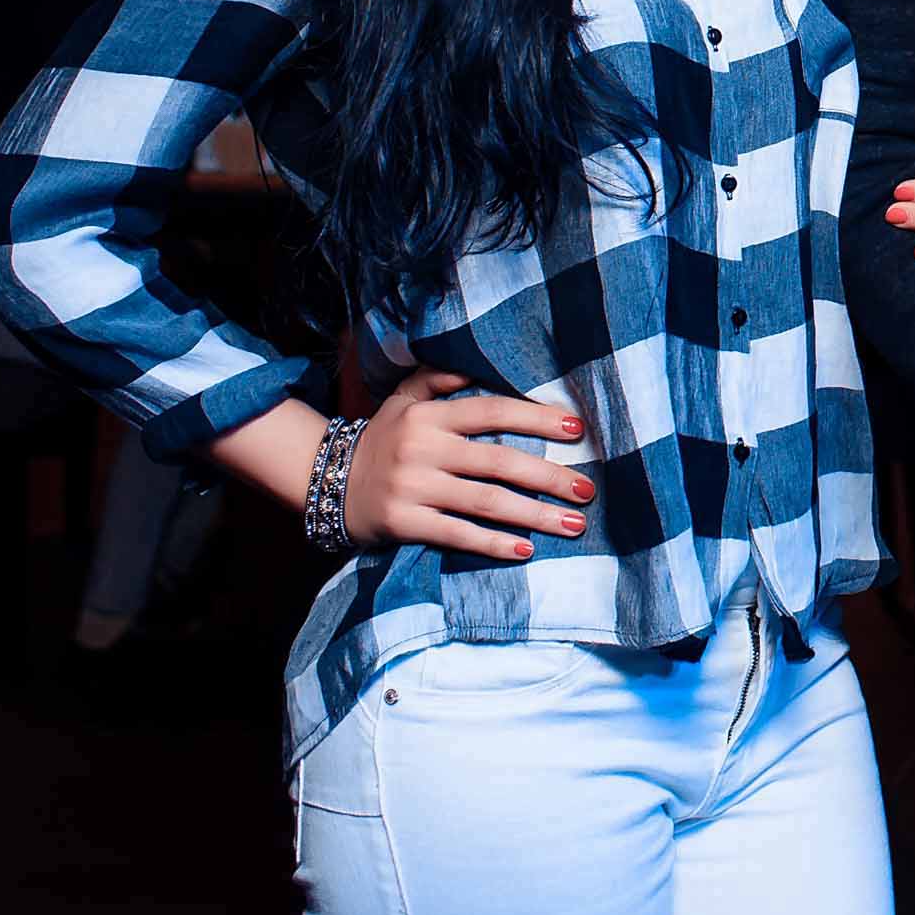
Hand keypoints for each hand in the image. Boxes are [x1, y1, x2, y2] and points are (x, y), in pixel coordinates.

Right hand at [342, 369, 596, 561]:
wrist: (326, 482)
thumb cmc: (383, 438)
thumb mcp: (404, 399)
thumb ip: (439, 378)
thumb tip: (477, 365)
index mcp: (429, 416)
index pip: (492, 411)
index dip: (536, 418)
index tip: (576, 429)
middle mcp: (423, 449)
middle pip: (498, 461)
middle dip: (549, 477)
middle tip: (588, 490)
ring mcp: (414, 488)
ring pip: (485, 501)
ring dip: (534, 515)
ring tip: (572, 525)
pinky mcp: (405, 523)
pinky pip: (458, 534)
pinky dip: (494, 544)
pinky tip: (526, 550)